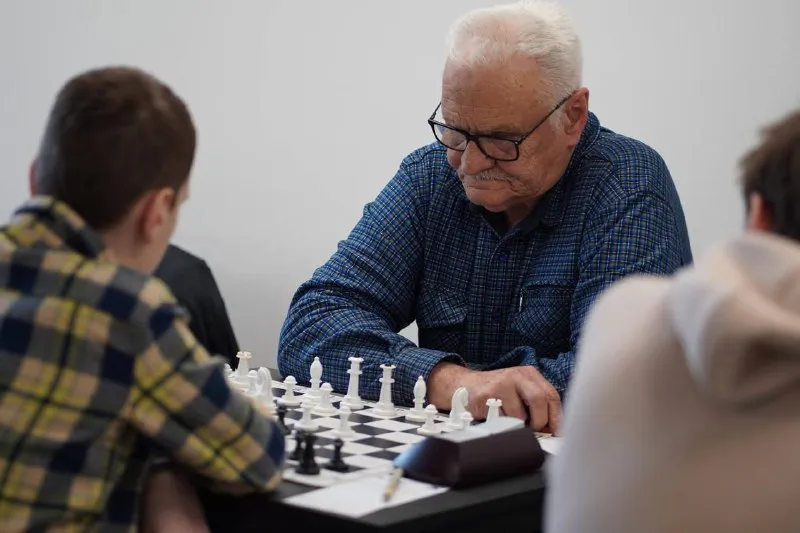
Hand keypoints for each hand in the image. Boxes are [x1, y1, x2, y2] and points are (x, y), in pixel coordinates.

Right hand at [428, 363, 561, 433]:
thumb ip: (537, 404)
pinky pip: (502, 419)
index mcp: (529, 374)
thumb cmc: (496, 392)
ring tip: (511, 420)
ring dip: (518, 425)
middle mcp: (517, 376)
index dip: (557, 417)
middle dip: (540, 422)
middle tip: (534, 429)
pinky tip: (496, 416)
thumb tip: (553, 428)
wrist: (464, 385)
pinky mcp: (487, 396)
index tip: (557, 432)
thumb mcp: (519, 390)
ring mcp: (501, 384)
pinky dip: (503, 423)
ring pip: (520, 414)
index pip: (551, 395)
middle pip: (540, 401)